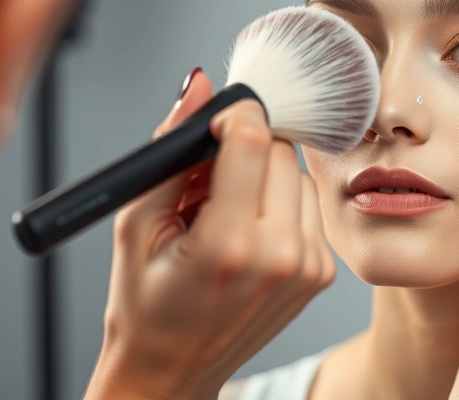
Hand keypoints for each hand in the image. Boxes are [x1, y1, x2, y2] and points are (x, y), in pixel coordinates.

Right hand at [84, 69, 336, 399]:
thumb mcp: (135, 222)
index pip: (253, 141)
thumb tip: (198, 87)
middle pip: (281, 152)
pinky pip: (308, 204)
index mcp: (230, 245)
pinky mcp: (322, 273)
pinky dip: (279, 203)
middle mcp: (281, 257)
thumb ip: (171, 149)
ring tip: (223, 210)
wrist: (171, 370)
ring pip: (299, 174)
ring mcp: (309, 268)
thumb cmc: (145, 303)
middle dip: (243, 149)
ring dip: (264, 175)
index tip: (213, 120)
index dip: (233, 114)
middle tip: (205, 180)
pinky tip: (247, 230)